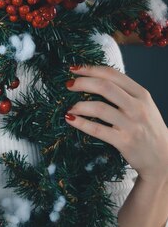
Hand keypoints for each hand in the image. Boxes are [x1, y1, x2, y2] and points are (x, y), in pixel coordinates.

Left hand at [65, 65, 167, 184]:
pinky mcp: (124, 142)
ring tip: (69, 107)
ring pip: (99, 108)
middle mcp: (137, 107)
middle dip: (82, 83)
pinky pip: (98, 129)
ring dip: (79, 105)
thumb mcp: (143, 105)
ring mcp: (131, 124)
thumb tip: (95, 78)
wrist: (163, 158)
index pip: (112, 74)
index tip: (75, 68)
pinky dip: (81, 123)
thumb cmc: (148, 128)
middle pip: (104, 87)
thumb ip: (125, 92)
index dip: (90, 69)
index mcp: (141, 94)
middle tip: (68, 84)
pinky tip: (71, 119)